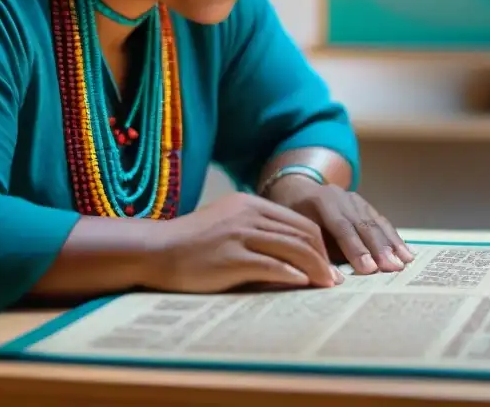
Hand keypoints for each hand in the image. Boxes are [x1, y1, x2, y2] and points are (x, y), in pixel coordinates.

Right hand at [149, 192, 340, 292]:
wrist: (155, 250)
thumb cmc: (191, 243)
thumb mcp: (228, 224)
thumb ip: (258, 231)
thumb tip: (292, 255)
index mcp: (251, 204)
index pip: (300, 221)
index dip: (319, 243)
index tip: (329, 263)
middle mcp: (249, 215)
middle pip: (302, 234)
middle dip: (324, 257)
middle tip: (335, 279)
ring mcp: (240, 235)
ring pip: (292, 249)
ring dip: (315, 269)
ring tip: (326, 286)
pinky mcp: (231, 257)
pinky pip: (271, 266)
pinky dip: (291, 275)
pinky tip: (303, 284)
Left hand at [265, 175, 413, 275]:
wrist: (295, 189)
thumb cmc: (290, 219)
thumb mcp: (294, 232)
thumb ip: (313, 252)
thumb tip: (333, 280)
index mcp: (320, 202)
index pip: (341, 227)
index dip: (356, 249)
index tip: (369, 269)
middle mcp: (341, 197)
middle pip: (364, 224)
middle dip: (380, 248)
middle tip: (393, 268)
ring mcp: (355, 198)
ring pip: (376, 222)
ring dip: (392, 244)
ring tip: (405, 262)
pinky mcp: (364, 204)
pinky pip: (381, 221)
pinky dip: (394, 238)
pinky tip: (406, 252)